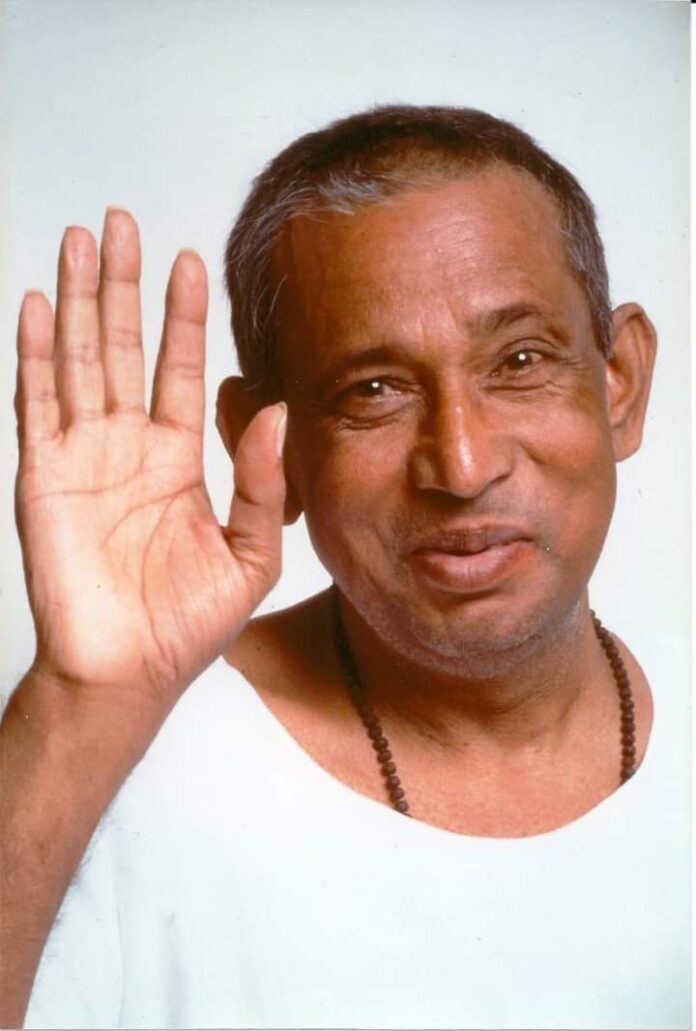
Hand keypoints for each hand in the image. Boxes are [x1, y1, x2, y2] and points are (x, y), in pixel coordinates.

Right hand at [15, 209, 285, 711]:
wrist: (129, 672)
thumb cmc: (187, 624)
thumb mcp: (248, 553)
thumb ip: (261, 483)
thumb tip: (274, 411)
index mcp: (175, 460)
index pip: (179, 369)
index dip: (183, 317)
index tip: (191, 263)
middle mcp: (126, 446)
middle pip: (124, 346)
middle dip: (123, 284)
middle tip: (122, 222)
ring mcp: (81, 455)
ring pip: (79, 358)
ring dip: (79, 299)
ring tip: (80, 240)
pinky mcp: (42, 474)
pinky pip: (36, 400)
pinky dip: (37, 352)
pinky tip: (42, 304)